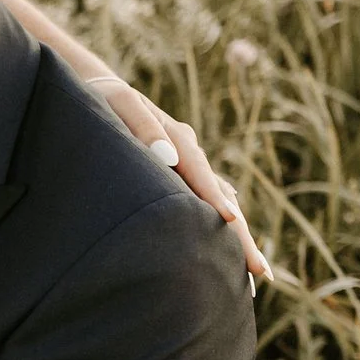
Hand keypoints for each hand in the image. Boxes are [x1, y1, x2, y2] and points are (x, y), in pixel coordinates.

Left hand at [88, 77, 272, 283]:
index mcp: (177, 139)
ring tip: (252, 270)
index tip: (232, 224)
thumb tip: (168, 158)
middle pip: (221, 198)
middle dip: (242, 236)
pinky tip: (227, 235)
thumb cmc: (103, 99)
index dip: (216, 201)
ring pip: (218, 200)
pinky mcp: (177, 168)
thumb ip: (142, 127)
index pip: (203, 177)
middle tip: (262, 272)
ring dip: (235, 234)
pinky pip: (205, 197)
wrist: (98, 87)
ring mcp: (185, 161)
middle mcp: (188, 152)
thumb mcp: (119, 104)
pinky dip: (218, 216)